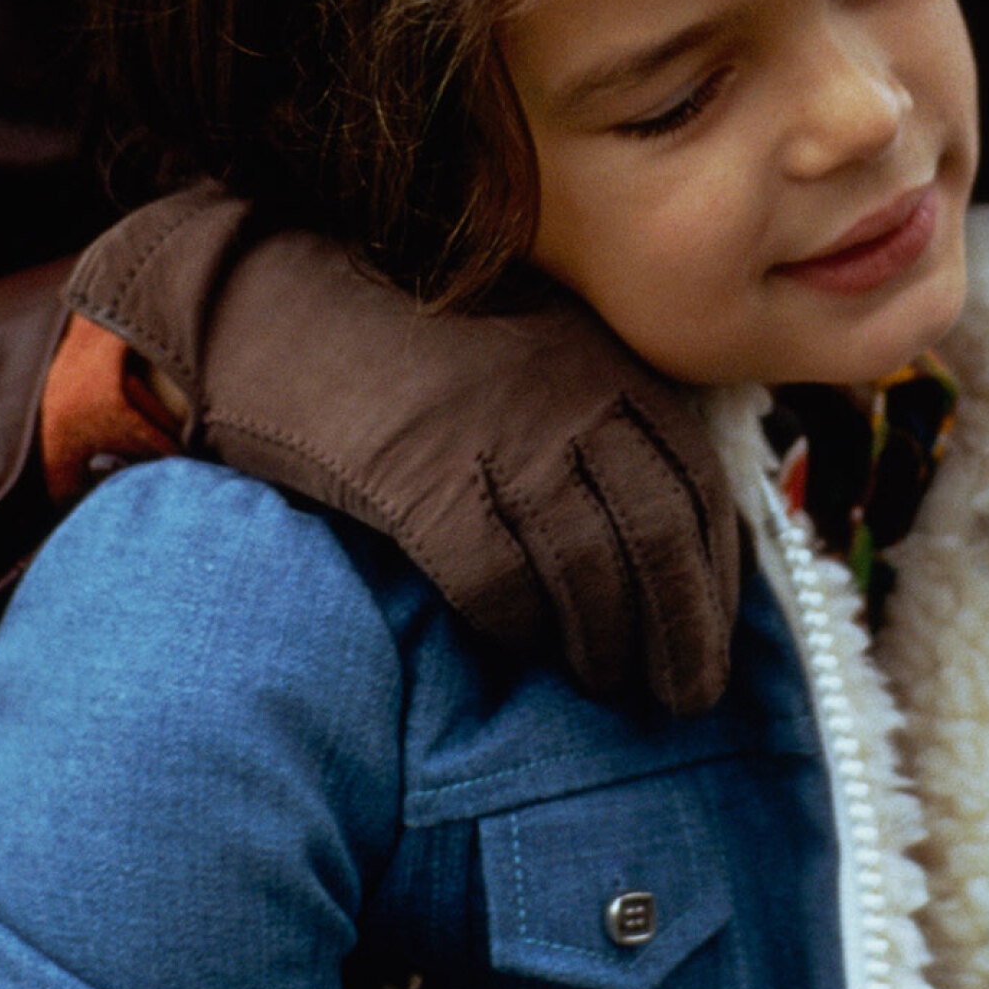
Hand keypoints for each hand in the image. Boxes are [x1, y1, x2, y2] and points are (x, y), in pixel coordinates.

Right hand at [62, 187, 739, 714]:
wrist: (274, 292)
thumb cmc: (405, 331)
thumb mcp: (530, 343)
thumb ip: (597, 411)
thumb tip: (664, 529)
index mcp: (602, 360)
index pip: (694, 486)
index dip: (714, 575)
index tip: (714, 632)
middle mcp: (567, 395)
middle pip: (658, 537)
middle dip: (683, 630)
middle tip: (687, 696)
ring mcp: (497, 437)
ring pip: (589, 570)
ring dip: (609, 647)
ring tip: (613, 687)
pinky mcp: (423, 479)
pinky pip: (497, 582)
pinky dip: (522, 630)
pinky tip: (526, 649)